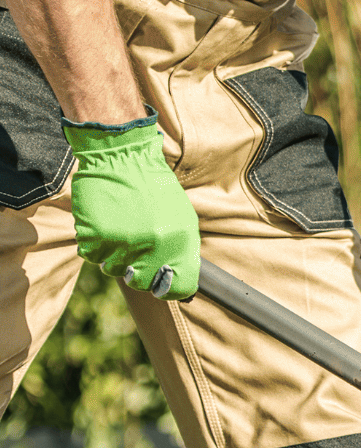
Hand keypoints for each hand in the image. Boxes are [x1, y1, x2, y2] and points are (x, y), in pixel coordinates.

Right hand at [63, 112, 200, 299]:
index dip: (170, 289)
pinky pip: (92, 256)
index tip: (163, 285)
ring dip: (114, 255)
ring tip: (120, 228)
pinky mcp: (94, 236)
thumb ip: (181, 250)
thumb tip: (179, 279)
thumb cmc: (155, 187)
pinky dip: (95, 244)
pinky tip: (104, 222)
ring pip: (114, 270)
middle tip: (135, 251)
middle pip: (142, 284)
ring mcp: (122, 243)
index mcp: (179, 242)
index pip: (178, 287)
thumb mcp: (182, 217)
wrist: (123, 158)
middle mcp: (152, 247)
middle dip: (138, 272)